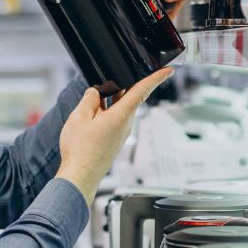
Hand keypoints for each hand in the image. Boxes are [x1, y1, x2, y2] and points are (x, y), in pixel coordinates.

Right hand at [55, 67, 174, 205]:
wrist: (80, 176)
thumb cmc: (80, 150)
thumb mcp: (79, 118)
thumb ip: (89, 100)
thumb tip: (95, 93)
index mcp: (120, 116)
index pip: (142, 91)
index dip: (156, 78)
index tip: (168, 70)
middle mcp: (125, 125)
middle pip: (127, 98)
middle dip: (119, 88)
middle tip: (107, 82)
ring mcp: (121, 134)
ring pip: (118, 110)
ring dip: (108, 103)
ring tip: (90, 105)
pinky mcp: (115, 141)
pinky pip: (113, 121)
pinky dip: (105, 114)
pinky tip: (91, 118)